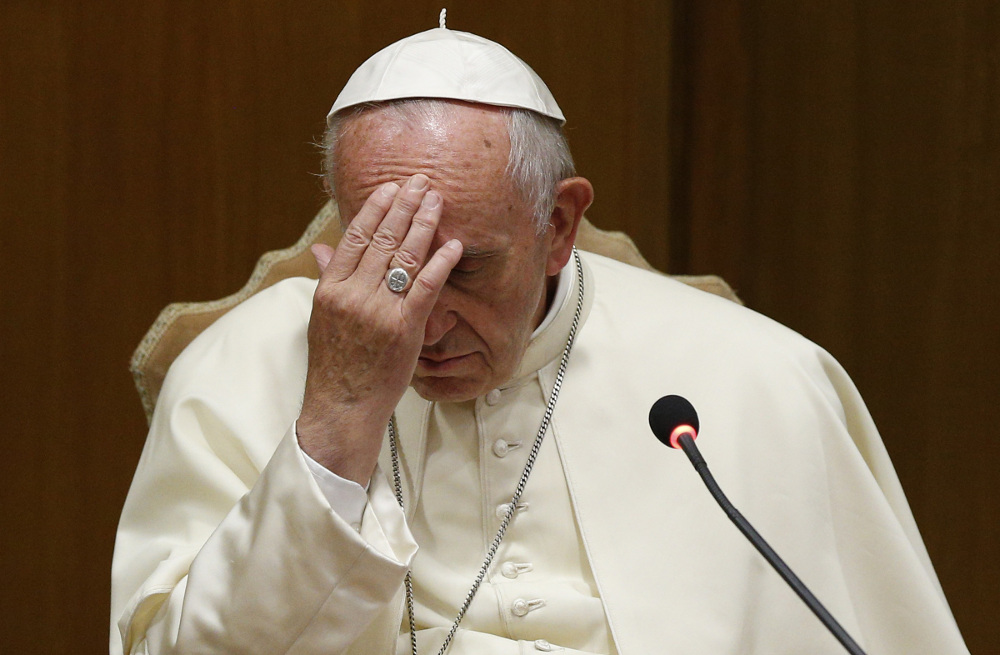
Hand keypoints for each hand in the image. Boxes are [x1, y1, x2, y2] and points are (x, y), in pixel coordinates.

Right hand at [296, 174, 461, 484]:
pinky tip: (453, 244)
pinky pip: (424, 288)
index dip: (374, 210)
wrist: (342, 406)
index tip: (389, 188)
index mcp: (331, 290)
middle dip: (404, 206)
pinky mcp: (404, 329)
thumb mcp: (321, 319)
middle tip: (420, 181)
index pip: (354, 238)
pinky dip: (440, 264)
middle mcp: (353, 295)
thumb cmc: (334, 365)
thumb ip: (327, 280)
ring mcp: (379, 311)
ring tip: (437, 200)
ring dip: (423, 224)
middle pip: (382, 240)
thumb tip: (322, 249)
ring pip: (404, 257)